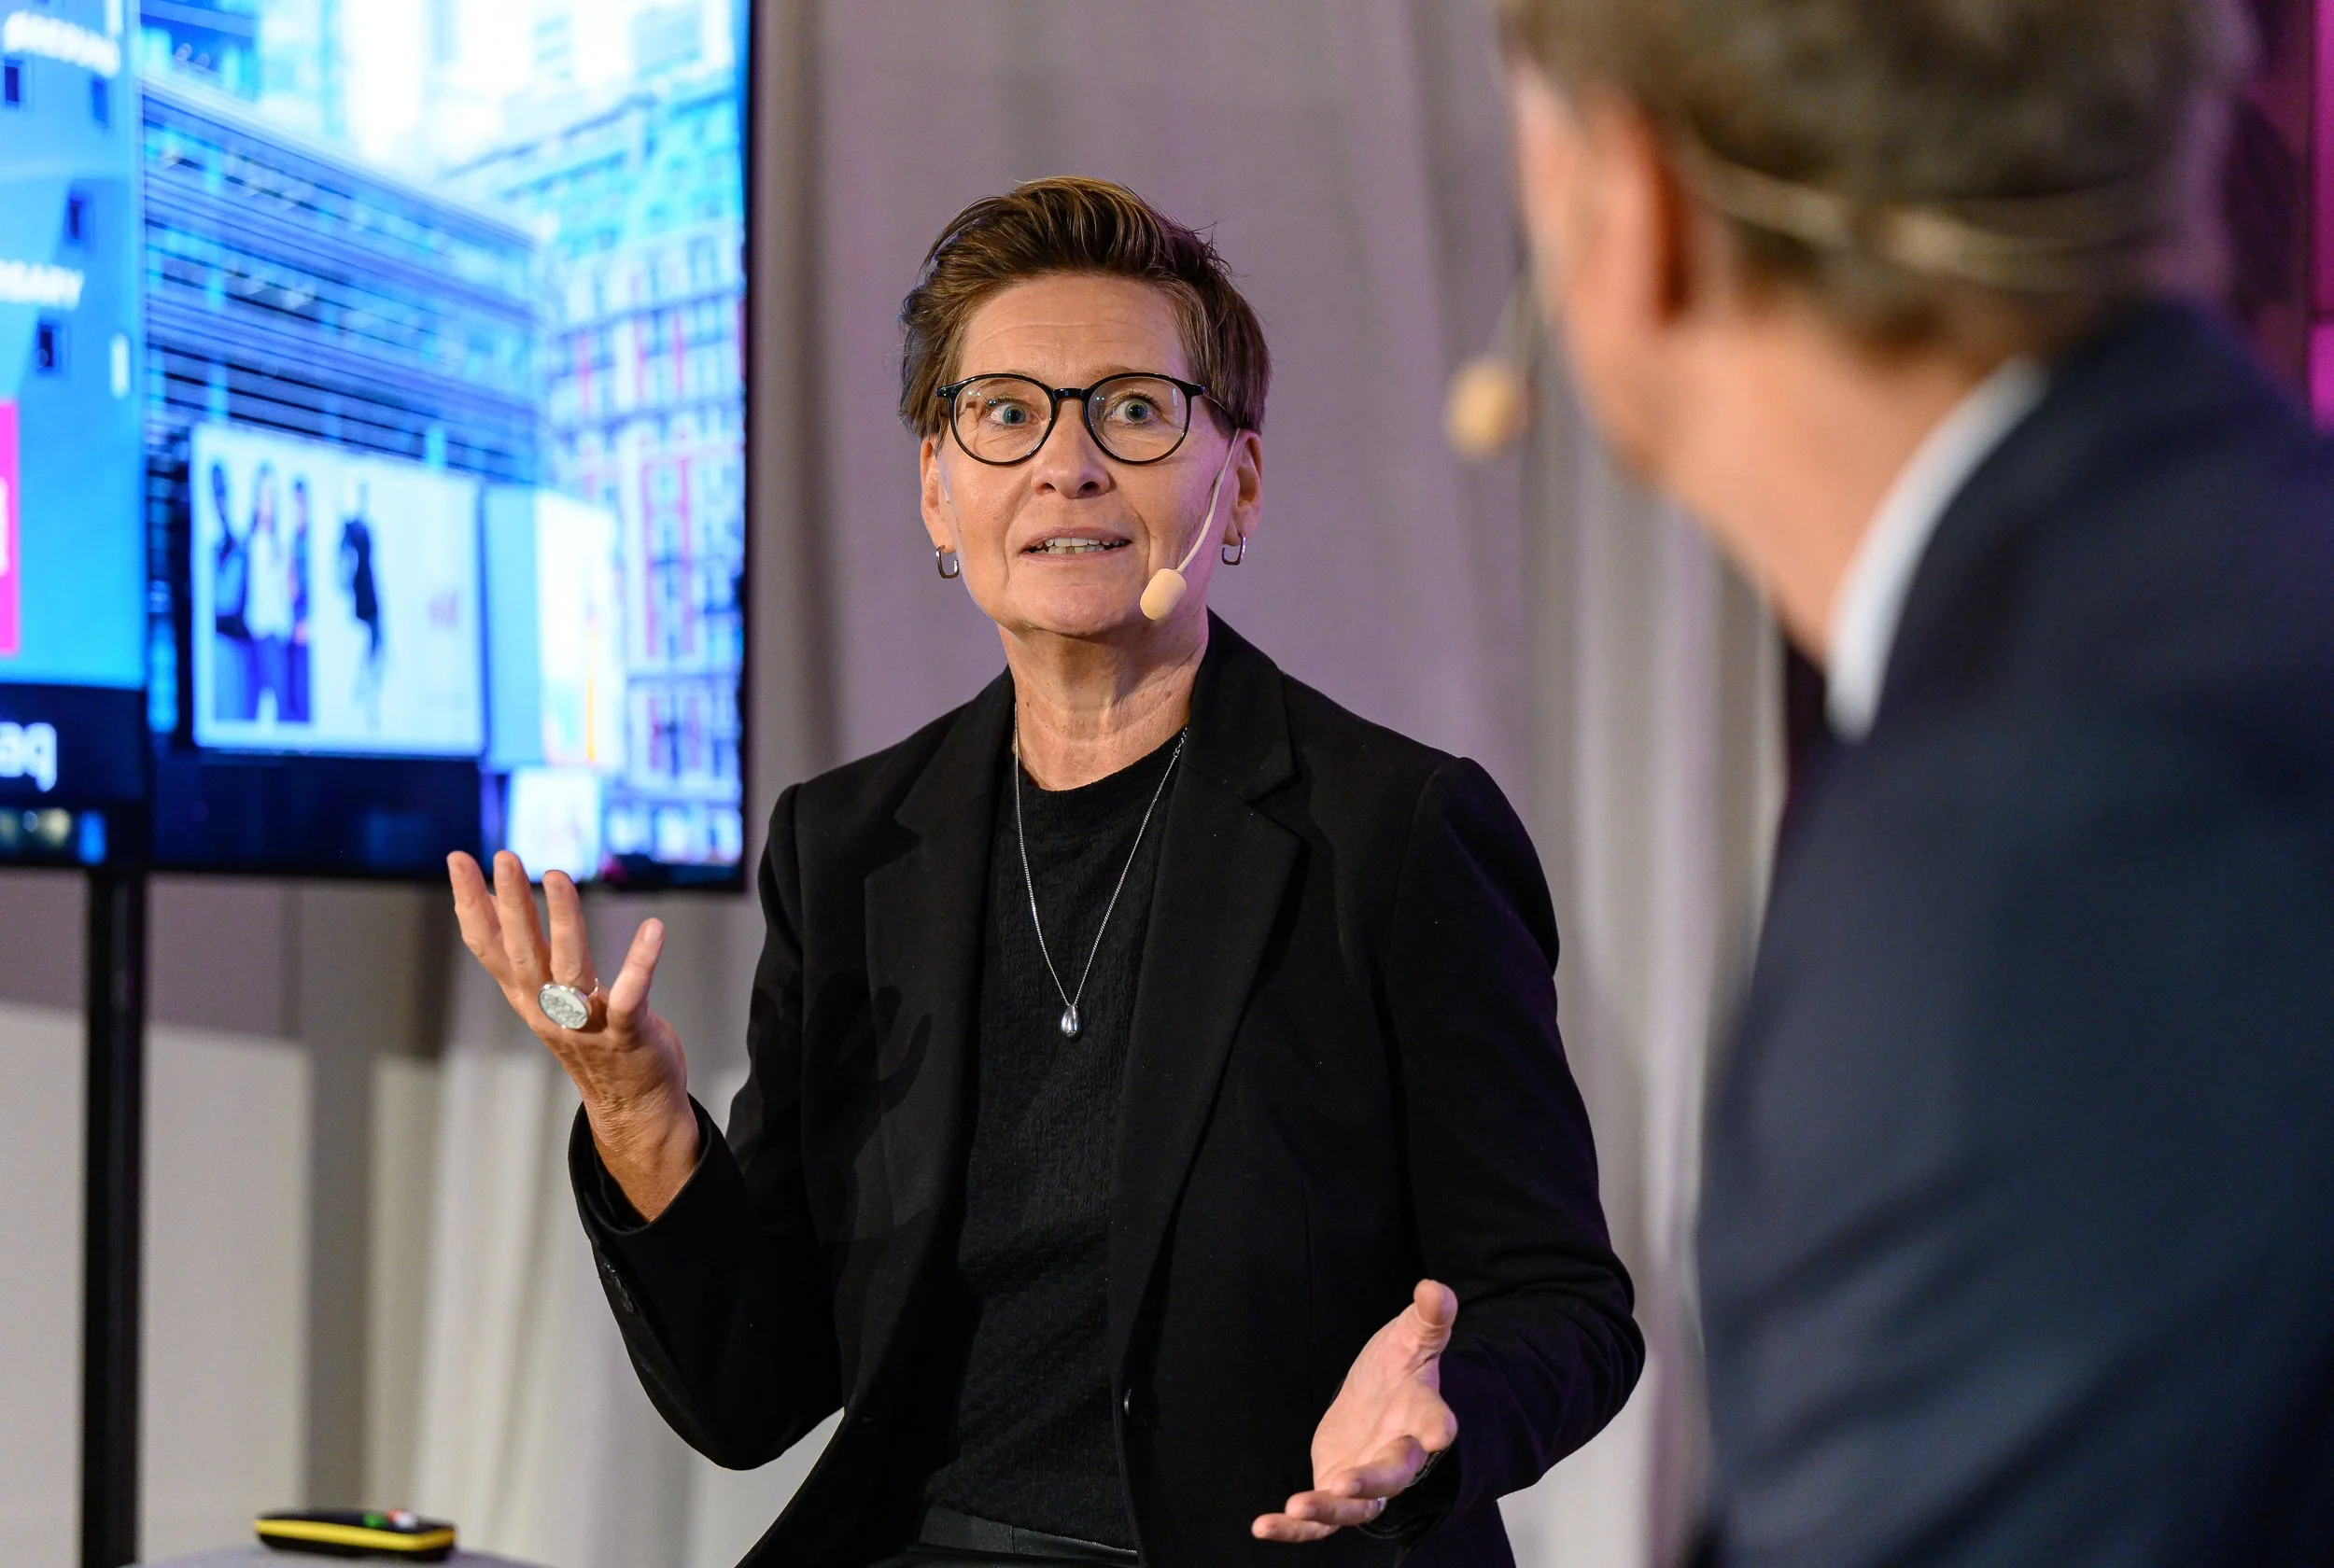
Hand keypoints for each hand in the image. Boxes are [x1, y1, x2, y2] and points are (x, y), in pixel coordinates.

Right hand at [447, 850, 698, 1217]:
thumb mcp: (547, 996)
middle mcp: (549, 1010)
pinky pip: (630, 994)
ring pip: (569, 967)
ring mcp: (587, 1023)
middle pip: (523, 953)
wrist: (632, 1109)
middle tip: (504, 856)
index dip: (471, 904)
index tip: (458, 859)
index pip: (488, 947)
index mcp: (527, 998)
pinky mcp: (627, 1032)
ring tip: (556, 876)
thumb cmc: (592, 1040)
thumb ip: (522, 953)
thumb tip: (492, 900)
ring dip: (563, 921)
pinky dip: (640, 962)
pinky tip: (653, 928)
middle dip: (512, 904)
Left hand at [1252, 1280, 1459, 1542]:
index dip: (1438, 1426)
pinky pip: (1319, 1520)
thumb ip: (1428, 1316)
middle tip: (1346, 1485)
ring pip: (1356, 1508)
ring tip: (1297, 1507)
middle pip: (1393, 1474)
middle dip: (1371, 1482)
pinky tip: (1262, 1526)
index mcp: (1421, 1413)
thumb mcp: (1410, 1335)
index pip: (1435, 1421)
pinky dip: (1293, 1528)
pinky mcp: (1337, 1489)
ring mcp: (1368, 1477)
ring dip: (1328, 1510)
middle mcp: (1398, 1453)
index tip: (1442, 1432)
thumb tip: (1435, 1287)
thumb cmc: (1399, 1366)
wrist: (1379, 1395)